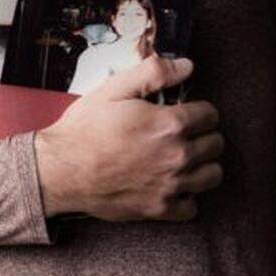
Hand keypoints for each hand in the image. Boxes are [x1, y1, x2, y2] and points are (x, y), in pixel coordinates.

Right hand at [34, 54, 223, 222]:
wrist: (59, 170)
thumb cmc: (84, 129)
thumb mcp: (114, 89)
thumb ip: (154, 72)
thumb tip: (187, 65)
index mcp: (170, 124)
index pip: (211, 115)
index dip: (199, 110)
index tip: (185, 113)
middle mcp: (177, 156)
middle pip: (216, 145)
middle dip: (203, 135)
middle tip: (184, 134)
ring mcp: (170, 186)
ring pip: (212, 175)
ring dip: (203, 165)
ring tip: (185, 159)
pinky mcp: (159, 209)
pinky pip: (193, 207)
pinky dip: (187, 197)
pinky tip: (172, 185)